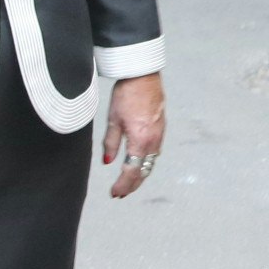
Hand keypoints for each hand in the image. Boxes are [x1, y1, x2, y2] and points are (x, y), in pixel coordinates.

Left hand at [102, 74, 164, 196]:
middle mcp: (153, 141)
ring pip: (151, 163)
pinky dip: (146, 162)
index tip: (114, 192)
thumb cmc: (127, 94)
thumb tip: (107, 161)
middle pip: (144, 171)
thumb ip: (110, 143)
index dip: (123, 185)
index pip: (132, 171)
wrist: (143, 75)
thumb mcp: (113, 120)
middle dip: (132, 184)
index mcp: (140, 141)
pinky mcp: (161, 128)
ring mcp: (160, 135)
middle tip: (120, 192)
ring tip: (128, 182)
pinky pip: (155, 152)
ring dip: (140, 174)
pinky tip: (139, 163)